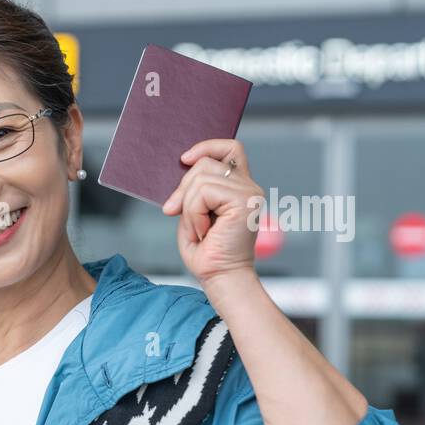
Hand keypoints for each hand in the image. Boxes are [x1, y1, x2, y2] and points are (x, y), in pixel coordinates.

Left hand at [160, 139, 263, 287]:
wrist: (219, 277)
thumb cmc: (207, 252)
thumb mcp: (192, 214)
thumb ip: (193, 190)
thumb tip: (183, 166)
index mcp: (239, 187)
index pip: (230, 148)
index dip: (207, 146)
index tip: (184, 159)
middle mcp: (248, 187)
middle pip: (206, 163)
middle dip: (182, 188)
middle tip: (174, 212)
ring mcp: (249, 194)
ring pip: (201, 178)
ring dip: (189, 206)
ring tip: (199, 228)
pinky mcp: (244, 202)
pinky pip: (203, 193)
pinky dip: (194, 214)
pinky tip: (204, 231)